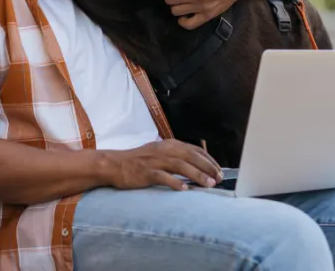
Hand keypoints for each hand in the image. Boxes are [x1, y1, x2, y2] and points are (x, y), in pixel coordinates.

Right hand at [100, 139, 223, 190]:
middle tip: (219, 178)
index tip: (219, 171)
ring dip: (197, 175)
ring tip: (209, 184)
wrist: (114, 164)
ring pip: (181, 165)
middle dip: (207, 167)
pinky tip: (184, 189)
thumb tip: (197, 167)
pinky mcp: (146, 172)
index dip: (209, 160)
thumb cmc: (138, 161)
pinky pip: (163, 177)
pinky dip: (175, 182)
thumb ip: (176, 158)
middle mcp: (164, 150)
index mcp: (169, 144)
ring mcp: (155, 160)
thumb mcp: (159, 154)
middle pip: (191, 156)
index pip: (194, 150)